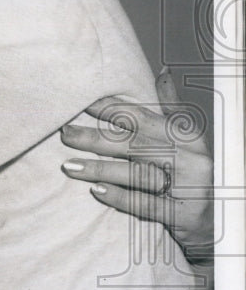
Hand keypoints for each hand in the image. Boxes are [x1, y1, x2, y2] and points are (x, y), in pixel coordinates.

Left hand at [60, 69, 213, 264]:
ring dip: (100, 169)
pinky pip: (146, 204)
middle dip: (95, 138)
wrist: (224, 218)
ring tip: (69, 166)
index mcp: (184, 137)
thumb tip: (162, 71)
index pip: (142, 118)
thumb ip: (171, 108)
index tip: (81, 101)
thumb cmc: (194, 172)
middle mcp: (187, 159)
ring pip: (136, 174)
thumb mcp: (187, 139)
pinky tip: (96, 191)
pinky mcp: (182, 214)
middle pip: (134, 145)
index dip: (111, 109)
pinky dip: (120, 197)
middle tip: (64, 134)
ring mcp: (187, 187)